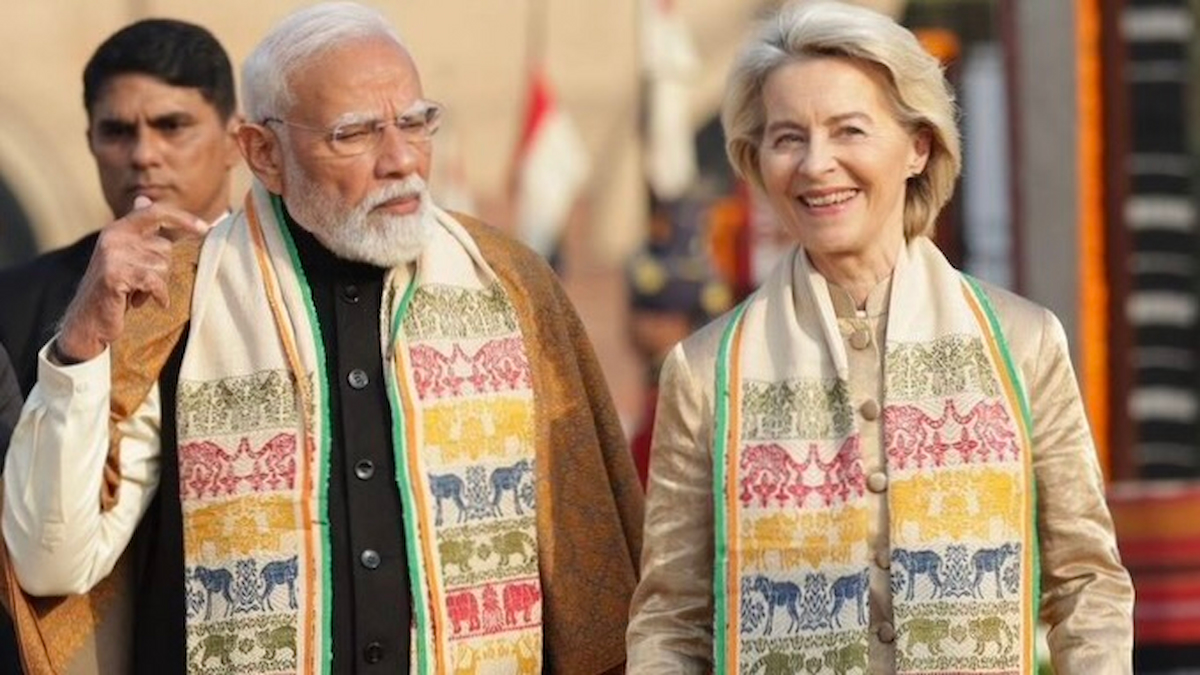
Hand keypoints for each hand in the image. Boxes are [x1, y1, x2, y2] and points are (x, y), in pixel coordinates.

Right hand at [56, 196, 209, 362]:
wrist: (88, 319)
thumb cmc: (114, 288)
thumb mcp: (125, 255)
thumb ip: (138, 231)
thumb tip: (144, 199)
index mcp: (118, 229)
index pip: (156, 212)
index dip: (182, 218)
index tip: (205, 228)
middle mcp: (113, 236)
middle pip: (165, 248)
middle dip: (162, 270)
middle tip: (142, 284)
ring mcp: (112, 255)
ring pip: (162, 266)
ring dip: (156, 286)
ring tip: (135, 292)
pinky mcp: (114, 275)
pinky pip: (154, 282)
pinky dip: (158, 295)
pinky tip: (145, 302)